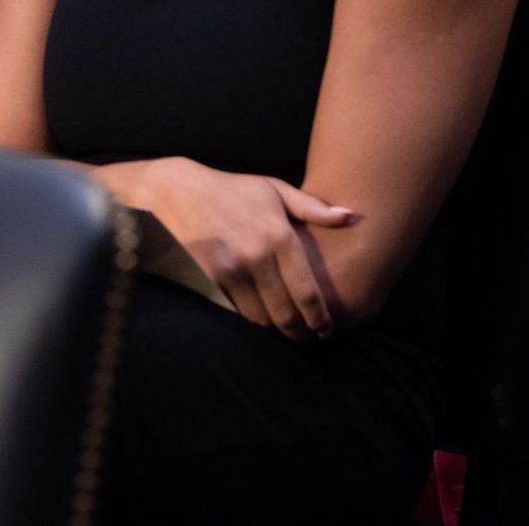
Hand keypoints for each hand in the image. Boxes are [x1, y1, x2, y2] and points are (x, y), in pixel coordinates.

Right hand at [139, 157, 356, 342]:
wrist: (176, 190)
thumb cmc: (230, 190)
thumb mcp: (273, 190)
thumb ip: (313, 207)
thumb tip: (352, 217)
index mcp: (280, 236)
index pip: (308, 294)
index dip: (320, 320)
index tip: (326, 330)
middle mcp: (258, 256)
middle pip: (286, 313)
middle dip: (299, 332)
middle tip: (305, 339)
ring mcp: (230, 269)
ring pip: (259, 317)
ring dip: (272, 329)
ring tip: (281, 331)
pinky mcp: (207, 276)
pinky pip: (233, 309)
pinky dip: (246, 317)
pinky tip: (254, 317)